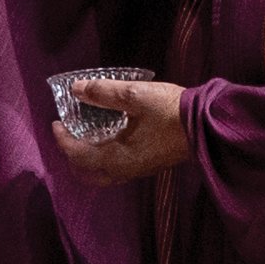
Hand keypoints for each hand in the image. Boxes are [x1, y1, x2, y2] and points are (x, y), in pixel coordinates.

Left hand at [53, 79, 189, 187]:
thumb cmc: (172, 111)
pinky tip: (107, 141)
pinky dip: (101, 161)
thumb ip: (104, 92)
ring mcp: (137, 171)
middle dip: (71, 155)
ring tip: (83, 138)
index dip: (62, 139)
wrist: (208, 125)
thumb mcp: (136, 95)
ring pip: (101, 175)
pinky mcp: (147, 166)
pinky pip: (115, 171)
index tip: (56, 122)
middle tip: (66, 133)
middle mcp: (124, 170)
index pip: (77, 155)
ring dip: (86, 161)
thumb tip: (76, 88)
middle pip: (86, 172)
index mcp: (117, 157)